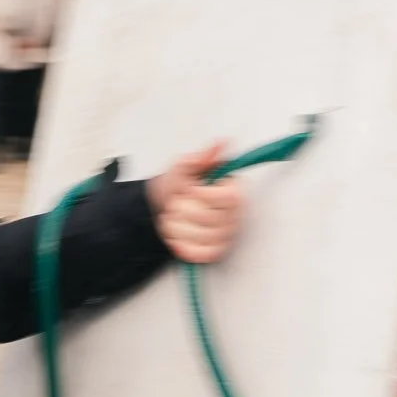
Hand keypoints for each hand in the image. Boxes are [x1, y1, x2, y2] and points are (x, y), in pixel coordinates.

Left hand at [148, 142, 244, 264]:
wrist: (161, 207)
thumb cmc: (177, 185)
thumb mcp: (184, 166)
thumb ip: (200, 157)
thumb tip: (220, 143)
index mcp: (232, 190)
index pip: (230, 198)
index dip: (205, 196)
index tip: (191, 190)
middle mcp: (234, 214)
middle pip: (210, 219)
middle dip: (183, 210)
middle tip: (178, 203)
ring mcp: (226, 234)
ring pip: (201, 237)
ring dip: (177, 227)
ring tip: (175, 218)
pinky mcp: (216, 251)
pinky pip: (201, 254)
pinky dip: (182, 245)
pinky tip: (177, 235)